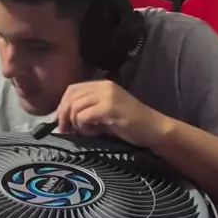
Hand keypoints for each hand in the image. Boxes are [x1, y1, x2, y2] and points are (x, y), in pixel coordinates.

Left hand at [55, 79, 172, 148]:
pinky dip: (84, 127)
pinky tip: (95, 132)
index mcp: (103, 85)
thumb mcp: (107, 112)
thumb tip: (64, 120)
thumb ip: (88, 110)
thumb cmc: (132, 125)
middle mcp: (104, 86)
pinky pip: (84, 116)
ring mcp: (107, 96)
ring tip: (87, 132)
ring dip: (76, 122)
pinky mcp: (110, 108)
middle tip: (67, 131)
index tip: (63, 123)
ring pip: (76, 106)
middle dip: (64, 115)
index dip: (62, 105)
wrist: (155, 129)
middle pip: (71, 96)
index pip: (72, 89)